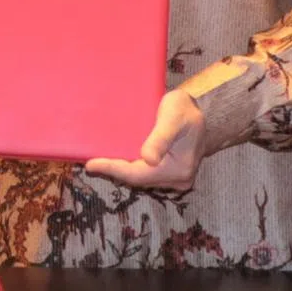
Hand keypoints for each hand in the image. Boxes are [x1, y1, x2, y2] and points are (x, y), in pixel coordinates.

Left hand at [85, 89, 206, 190]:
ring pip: (142, 178)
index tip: (91, 164)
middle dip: (114, 171)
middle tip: (90, 162)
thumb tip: (148, 159)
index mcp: (179, 168)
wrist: (202, 112)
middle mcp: (178, 178)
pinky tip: (116, 159)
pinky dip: (131, 167)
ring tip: (98, 161)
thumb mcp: (172, 118)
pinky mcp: (171, 171)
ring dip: (121, 170)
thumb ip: (160, 138)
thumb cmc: (185, 110)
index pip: (139, 175)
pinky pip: (147, 173)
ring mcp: (175, 177)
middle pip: (139, 179)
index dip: (114, 170)